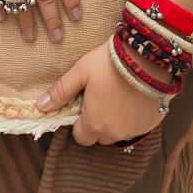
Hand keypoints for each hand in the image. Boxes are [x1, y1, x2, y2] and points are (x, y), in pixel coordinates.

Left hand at [37, 41, 165, 145]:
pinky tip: (134, 95)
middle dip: (98, 121)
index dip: (80, 121)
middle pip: (100, 135)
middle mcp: (114, 132)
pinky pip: (138, 125)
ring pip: (119, 131)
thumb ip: (62, 91)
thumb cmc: (110, 62)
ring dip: (117, 119)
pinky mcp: (151, 123)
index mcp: (94, 123)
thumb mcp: (81, 72)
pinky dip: (134, 115)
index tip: (85, 102)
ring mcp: (134, 129)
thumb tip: (41, 106)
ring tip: (119, 93)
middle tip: (102, 96)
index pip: (81, 136)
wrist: (148, 55)